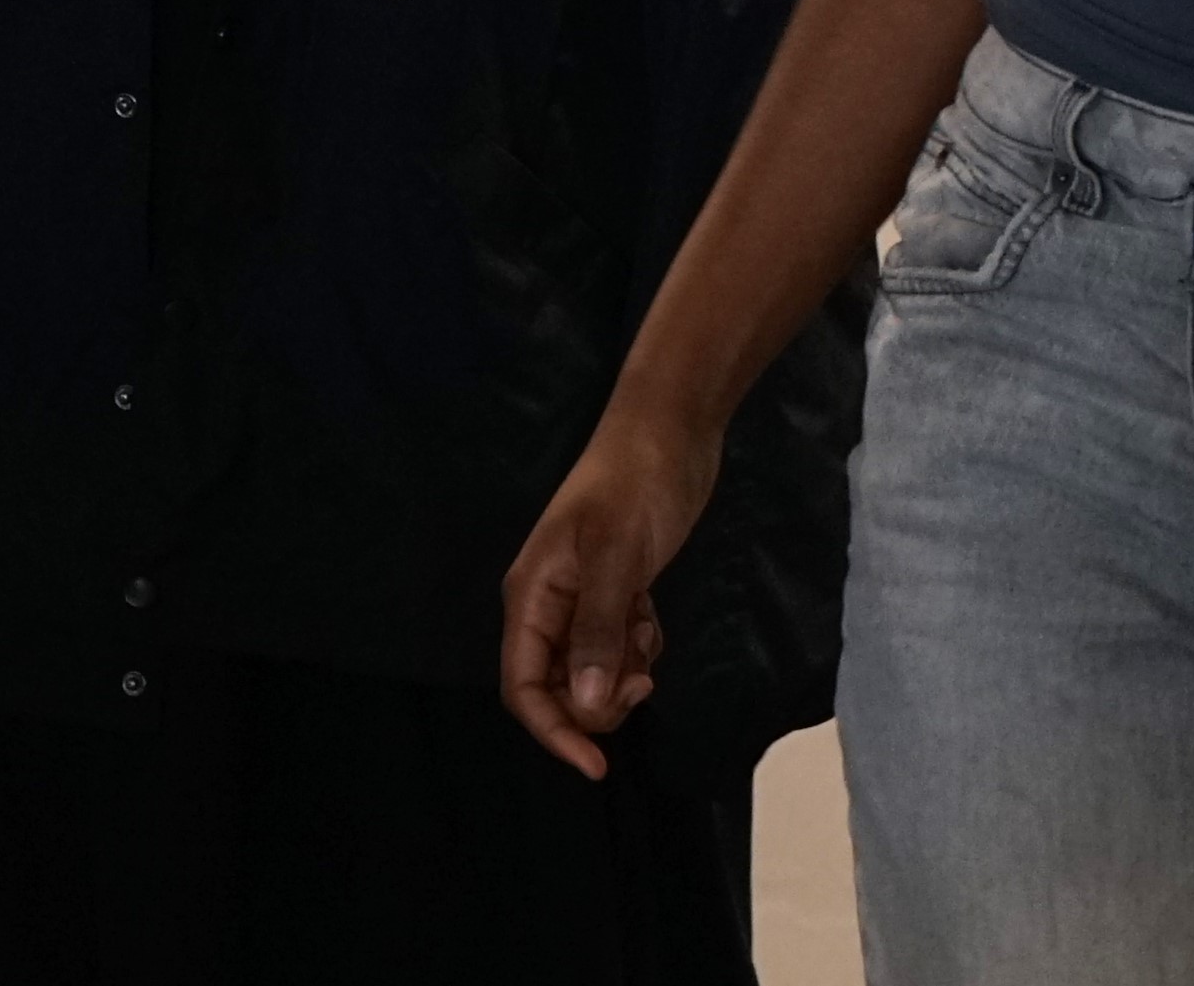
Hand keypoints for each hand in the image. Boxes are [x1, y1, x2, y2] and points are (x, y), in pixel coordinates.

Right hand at [500, 396, 723, 780]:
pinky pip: (617, 646)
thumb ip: (599, 628)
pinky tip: (652, 619)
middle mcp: (549, 604)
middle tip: (644, 684)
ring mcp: (582, 596)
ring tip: (648, 639)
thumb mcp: (617, 554)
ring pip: (589, 670)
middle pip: (555, 688)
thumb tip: (588, 702)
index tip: (595, 765)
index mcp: (531, 596)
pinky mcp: (616, 588)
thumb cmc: (636, 482)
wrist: (671, 428)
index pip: (522, 687)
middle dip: (595, 703)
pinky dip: (636, 649)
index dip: (553, 731)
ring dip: (621, 675)